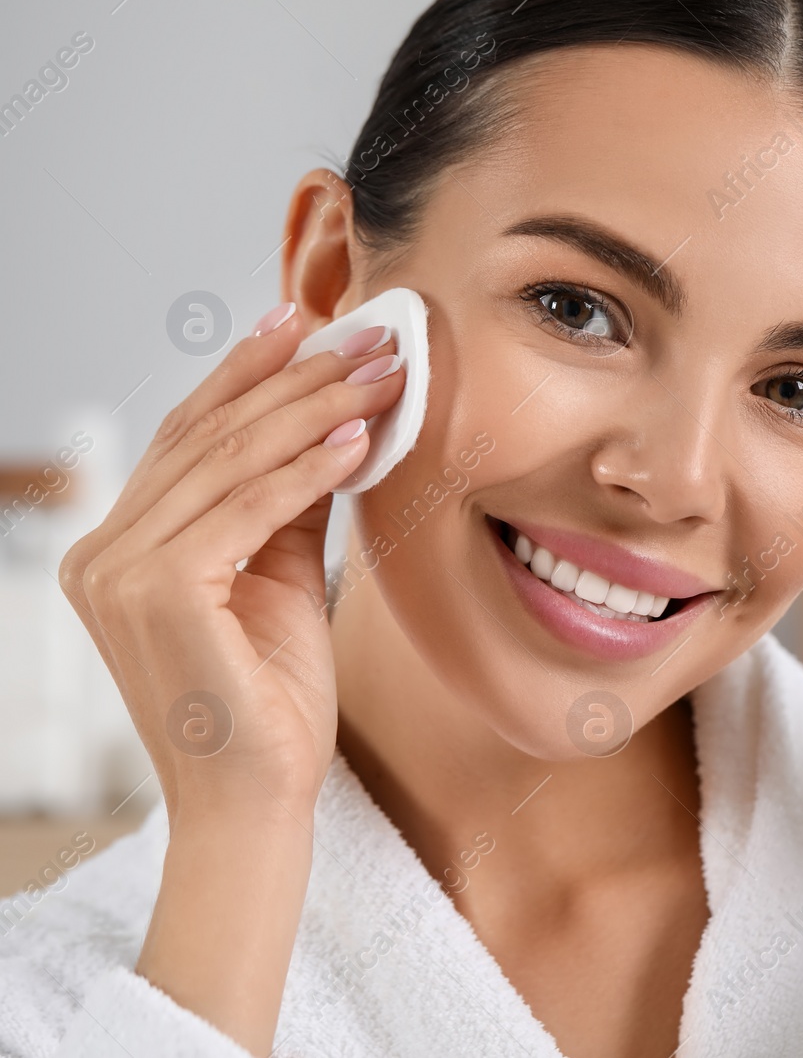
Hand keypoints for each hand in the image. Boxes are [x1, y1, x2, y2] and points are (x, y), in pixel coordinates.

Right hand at [56, 303, 403, 1050]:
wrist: (260, 798)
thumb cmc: (272, 699)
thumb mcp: (281, 576)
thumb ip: (287, 503)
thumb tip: (328, 422)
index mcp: (121, 548)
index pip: (190, 438)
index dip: (249, 374)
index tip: (306, 321)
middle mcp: (104, 553)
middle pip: (209, 438)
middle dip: (296, 379)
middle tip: (370, 338)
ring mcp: (119, 572)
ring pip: (230, 463)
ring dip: (315, 410)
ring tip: (383, 375)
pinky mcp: (157, 592)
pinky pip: (247, 509)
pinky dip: (308, 469)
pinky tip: (360, 437)